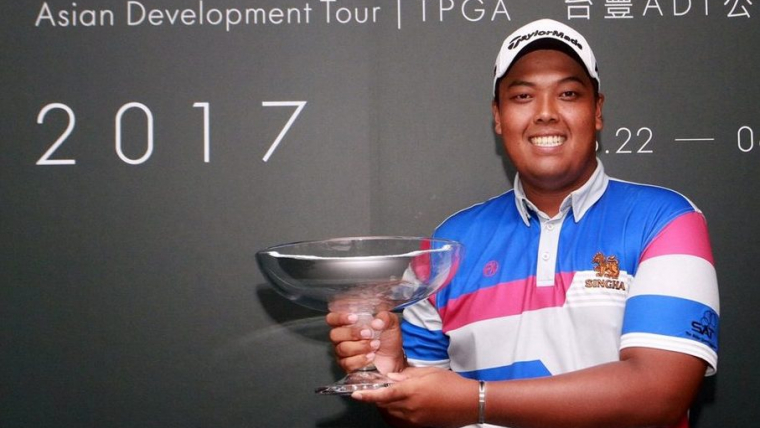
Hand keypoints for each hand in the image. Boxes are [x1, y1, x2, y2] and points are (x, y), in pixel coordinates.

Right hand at [325, 310, 404, 374]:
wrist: (394, 360)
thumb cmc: (388, 340)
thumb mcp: (390, 324)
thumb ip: (385, 318)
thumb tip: (376, 322)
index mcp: (348, 324)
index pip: (332, 318)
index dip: (339, 317)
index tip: (354, 318)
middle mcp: (342, 337)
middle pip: (335, 334)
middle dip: (352, 333)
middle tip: (369, 333)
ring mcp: (343, 353)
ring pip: (342, 348)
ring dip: (360, 346)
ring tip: (375, 345)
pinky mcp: (347, 366)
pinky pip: (347, 363)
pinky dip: (360, 359)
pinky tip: (371, 356)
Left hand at [351, 367, 477, 427]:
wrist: (469, 403)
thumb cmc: (451, 384)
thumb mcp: (428, 372)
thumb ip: (406, 375)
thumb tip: (390, 378)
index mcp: (411, 391)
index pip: (383, 394)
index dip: (367, 395)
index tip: (355, 394)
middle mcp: (410, 408)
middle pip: (383, 405)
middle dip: (374, 399)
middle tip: (371, 390)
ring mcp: (414, 420)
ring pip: (389, 415)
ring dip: (383, 407)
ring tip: (385, 397)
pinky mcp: (419, 426)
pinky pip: (398, 422)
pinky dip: (392, 415)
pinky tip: (395, 408)